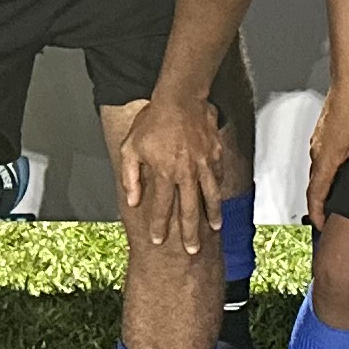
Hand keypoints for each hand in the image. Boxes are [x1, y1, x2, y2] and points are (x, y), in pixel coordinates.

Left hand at [119, 92, 228, 252]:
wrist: (180, 99)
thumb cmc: (153, 122)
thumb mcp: (130, 148)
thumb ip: (131, 177)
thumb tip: (133, 200)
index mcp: (165, 173)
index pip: (162, 207)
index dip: (159, 226)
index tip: (158, 240)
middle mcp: (186, 173)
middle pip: (189, 209)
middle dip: (189, 232)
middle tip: (192, 249)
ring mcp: (203, 164)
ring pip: (210, 196)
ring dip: (212, 215)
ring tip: (214, 228)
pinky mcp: (215, 155)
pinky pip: (218, 177)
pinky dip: (218, 190)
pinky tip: (218, 198)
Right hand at [306, 75, 348, 217]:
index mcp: (325, 159)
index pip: (315, 194)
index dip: (317, 213)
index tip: (321, 227)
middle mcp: (317, 152)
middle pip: (314, 185)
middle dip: (320, 203)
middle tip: (329, 217)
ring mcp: (319, 141)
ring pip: (319, 170)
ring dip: (324, 186)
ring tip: (335, 198)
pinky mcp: (325, 133)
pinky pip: (323, 158)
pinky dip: (328, 171)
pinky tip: (341, 169)